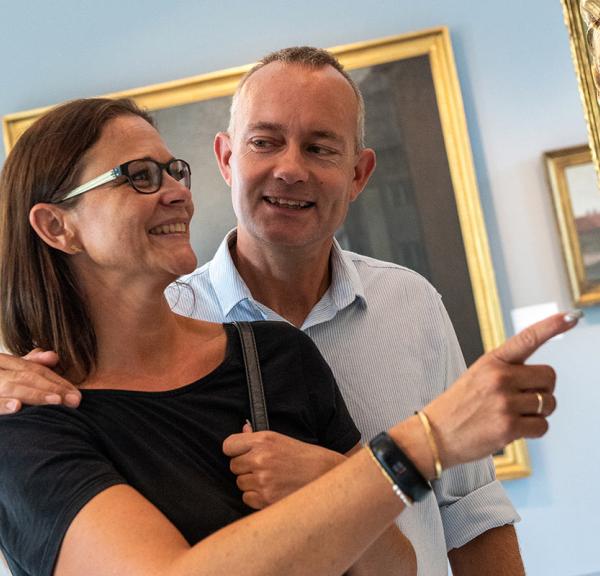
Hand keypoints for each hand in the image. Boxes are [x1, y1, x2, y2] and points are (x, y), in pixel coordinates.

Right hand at [0, 348, 79, 413]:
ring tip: (57, 400)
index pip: (34, 369)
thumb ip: (32, 364)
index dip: (57, 380)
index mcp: (3, 362)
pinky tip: (17, 406)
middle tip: (74, 399)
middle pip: (26, 377)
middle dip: (52, 388)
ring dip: (36, 394)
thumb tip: (54, 356)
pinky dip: (3, 404)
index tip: (76, 393)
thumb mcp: (12, 374)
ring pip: (12, 387)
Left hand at [223, 423, 345, 508]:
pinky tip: (272, 490)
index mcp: (263, 440)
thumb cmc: (304, 456)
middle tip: (263, 467)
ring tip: (271, 478)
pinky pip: (247, 498)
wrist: (325, 474)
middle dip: (244, 467)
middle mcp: (260, 458)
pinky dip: (256, 497)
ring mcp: (263, 480)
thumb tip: (242, 429)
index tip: (241, 453)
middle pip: (233, 466)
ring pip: (240, 483)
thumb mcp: (281, 439)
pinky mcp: (266, 498)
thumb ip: (257, 437)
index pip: (228, 445)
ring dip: (251, 483)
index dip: (234, 450)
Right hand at [424, 312, 578, 469]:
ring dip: (539, 412)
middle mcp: (499, 378)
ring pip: (549, 403)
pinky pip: (543, 426)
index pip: (527, 338)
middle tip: (523, 399)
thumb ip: (506, 371)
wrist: (436, 434)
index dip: (552, 326)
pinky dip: (534, 430)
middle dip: (543, 389)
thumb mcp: (476, 376)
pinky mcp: (509, 426)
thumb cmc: (458, 406)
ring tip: (513, 415)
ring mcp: (504, 402)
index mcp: (491, 361)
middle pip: (549, 377)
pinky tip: (513, 429)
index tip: (572, 316)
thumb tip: (542, 379)